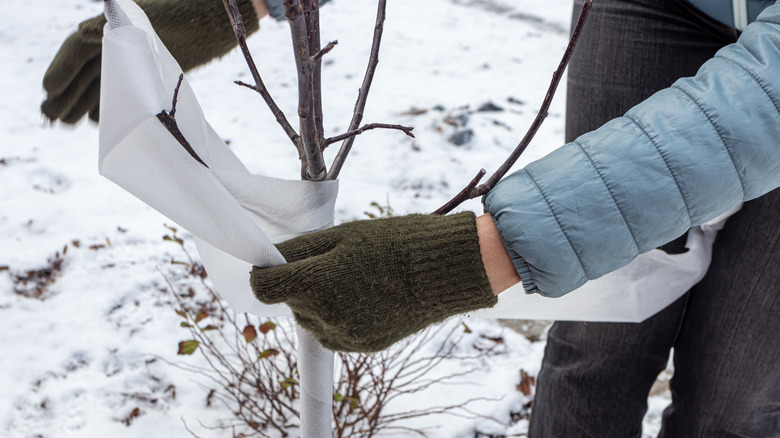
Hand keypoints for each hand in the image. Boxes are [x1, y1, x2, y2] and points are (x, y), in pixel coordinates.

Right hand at [41, 0, 259, 123]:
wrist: (213, 23)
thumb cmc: (182, 13)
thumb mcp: (147, 16)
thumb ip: (115, 23)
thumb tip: (82, 32)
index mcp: (112, 28)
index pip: (78, 50)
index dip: (62, 69)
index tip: (48, 89)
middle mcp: (118, 46)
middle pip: (84, 72)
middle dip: (66, 93)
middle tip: (50, 115)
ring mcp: (133, 64)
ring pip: (100, 86)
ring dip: (81, 103)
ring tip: (63, 122)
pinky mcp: (149, 78)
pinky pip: (123, 95)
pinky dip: (111, 108)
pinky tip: (97, 122)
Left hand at [250, 212, 496, 352]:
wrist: (442, 273)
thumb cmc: (394, 245)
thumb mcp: (343, 236)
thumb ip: (299, 250)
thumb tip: (269, 259)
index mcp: (316, 284)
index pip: (263, 287)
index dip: (266, 272)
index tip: (277, 263)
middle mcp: (324, 317)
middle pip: (289, 302)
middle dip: (300, 284)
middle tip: (334, 263)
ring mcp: (344, 336)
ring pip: (310, 319)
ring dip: (318, 302)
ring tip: (355, 280)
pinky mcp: (361, 346)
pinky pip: (334, 332)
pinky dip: (340, 316)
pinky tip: (367, 296)